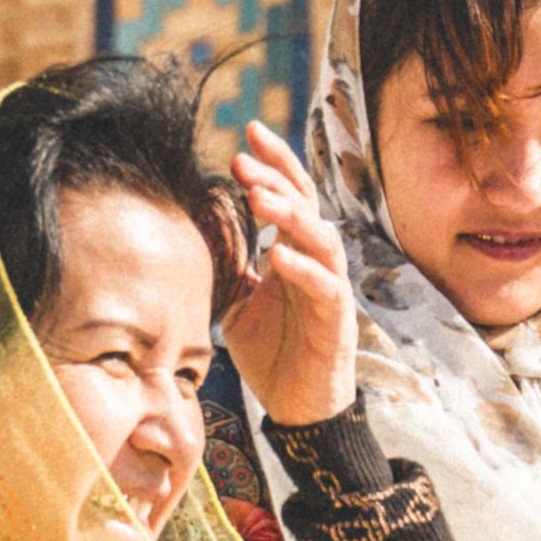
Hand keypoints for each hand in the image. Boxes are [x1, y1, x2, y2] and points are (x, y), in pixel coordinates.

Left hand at [222, 122, 358, 426]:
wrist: (298, 408)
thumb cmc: (273, 354)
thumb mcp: (236, 304)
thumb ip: (228, 267)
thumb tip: (204, 229)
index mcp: (295, 253)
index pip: (290, 195)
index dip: (274, 163)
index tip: (247, 131)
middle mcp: (317, 264)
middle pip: (306, 207)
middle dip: (277, 178)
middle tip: (242, 159)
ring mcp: (330, 291)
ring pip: (321, 240)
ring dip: (291, 216)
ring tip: (259, 197)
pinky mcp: (336, 323)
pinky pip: (325, 290)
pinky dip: (303, 271)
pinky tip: (277, 256)